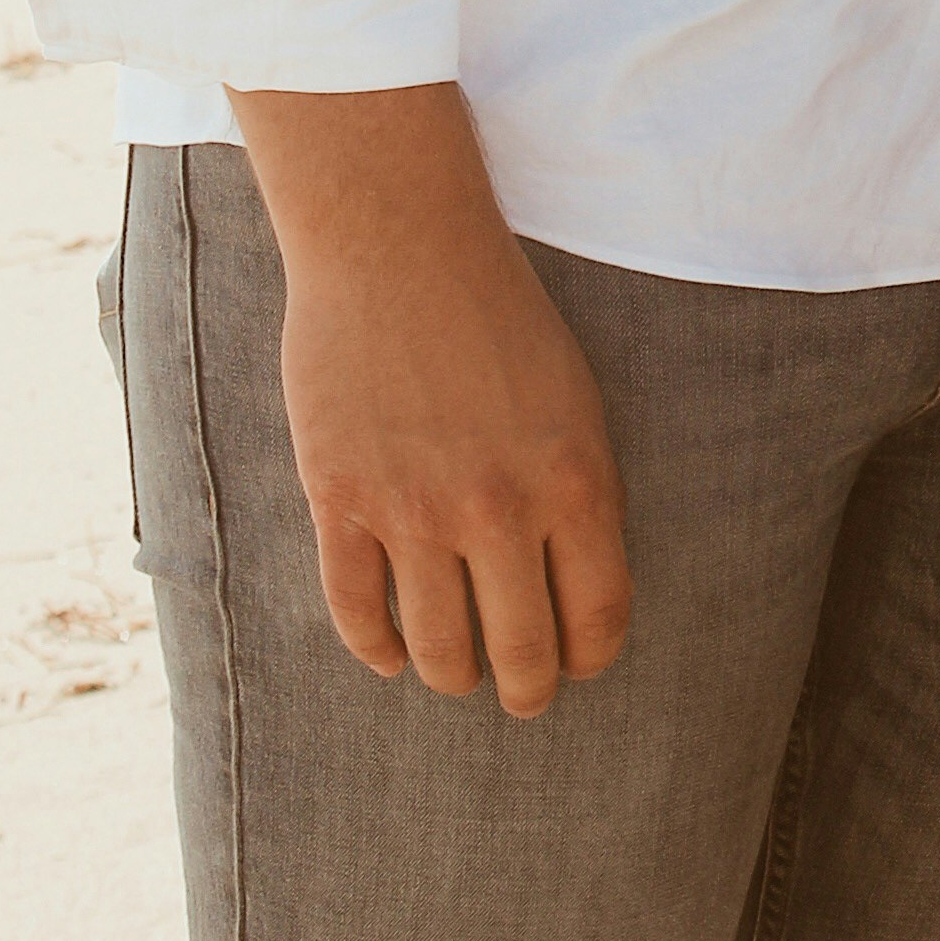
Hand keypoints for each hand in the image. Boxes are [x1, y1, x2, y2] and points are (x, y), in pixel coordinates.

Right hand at [231, 82, 630, 717]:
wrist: (397, 245)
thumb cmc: (499, 315)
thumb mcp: (574, 399)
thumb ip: (578, 492)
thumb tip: (578, 588)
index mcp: (574, 481)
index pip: (599, 618)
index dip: (591, 658)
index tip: (580, 665)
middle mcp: (497, 509)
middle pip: (522, 652)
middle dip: (529, 689)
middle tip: (523, 695)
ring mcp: (413, 509)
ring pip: (440, 649)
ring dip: (454, 676)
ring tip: (459, 675)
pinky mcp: (341, 499)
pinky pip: (357, 611)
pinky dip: (378, 650)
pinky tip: (393, 655)